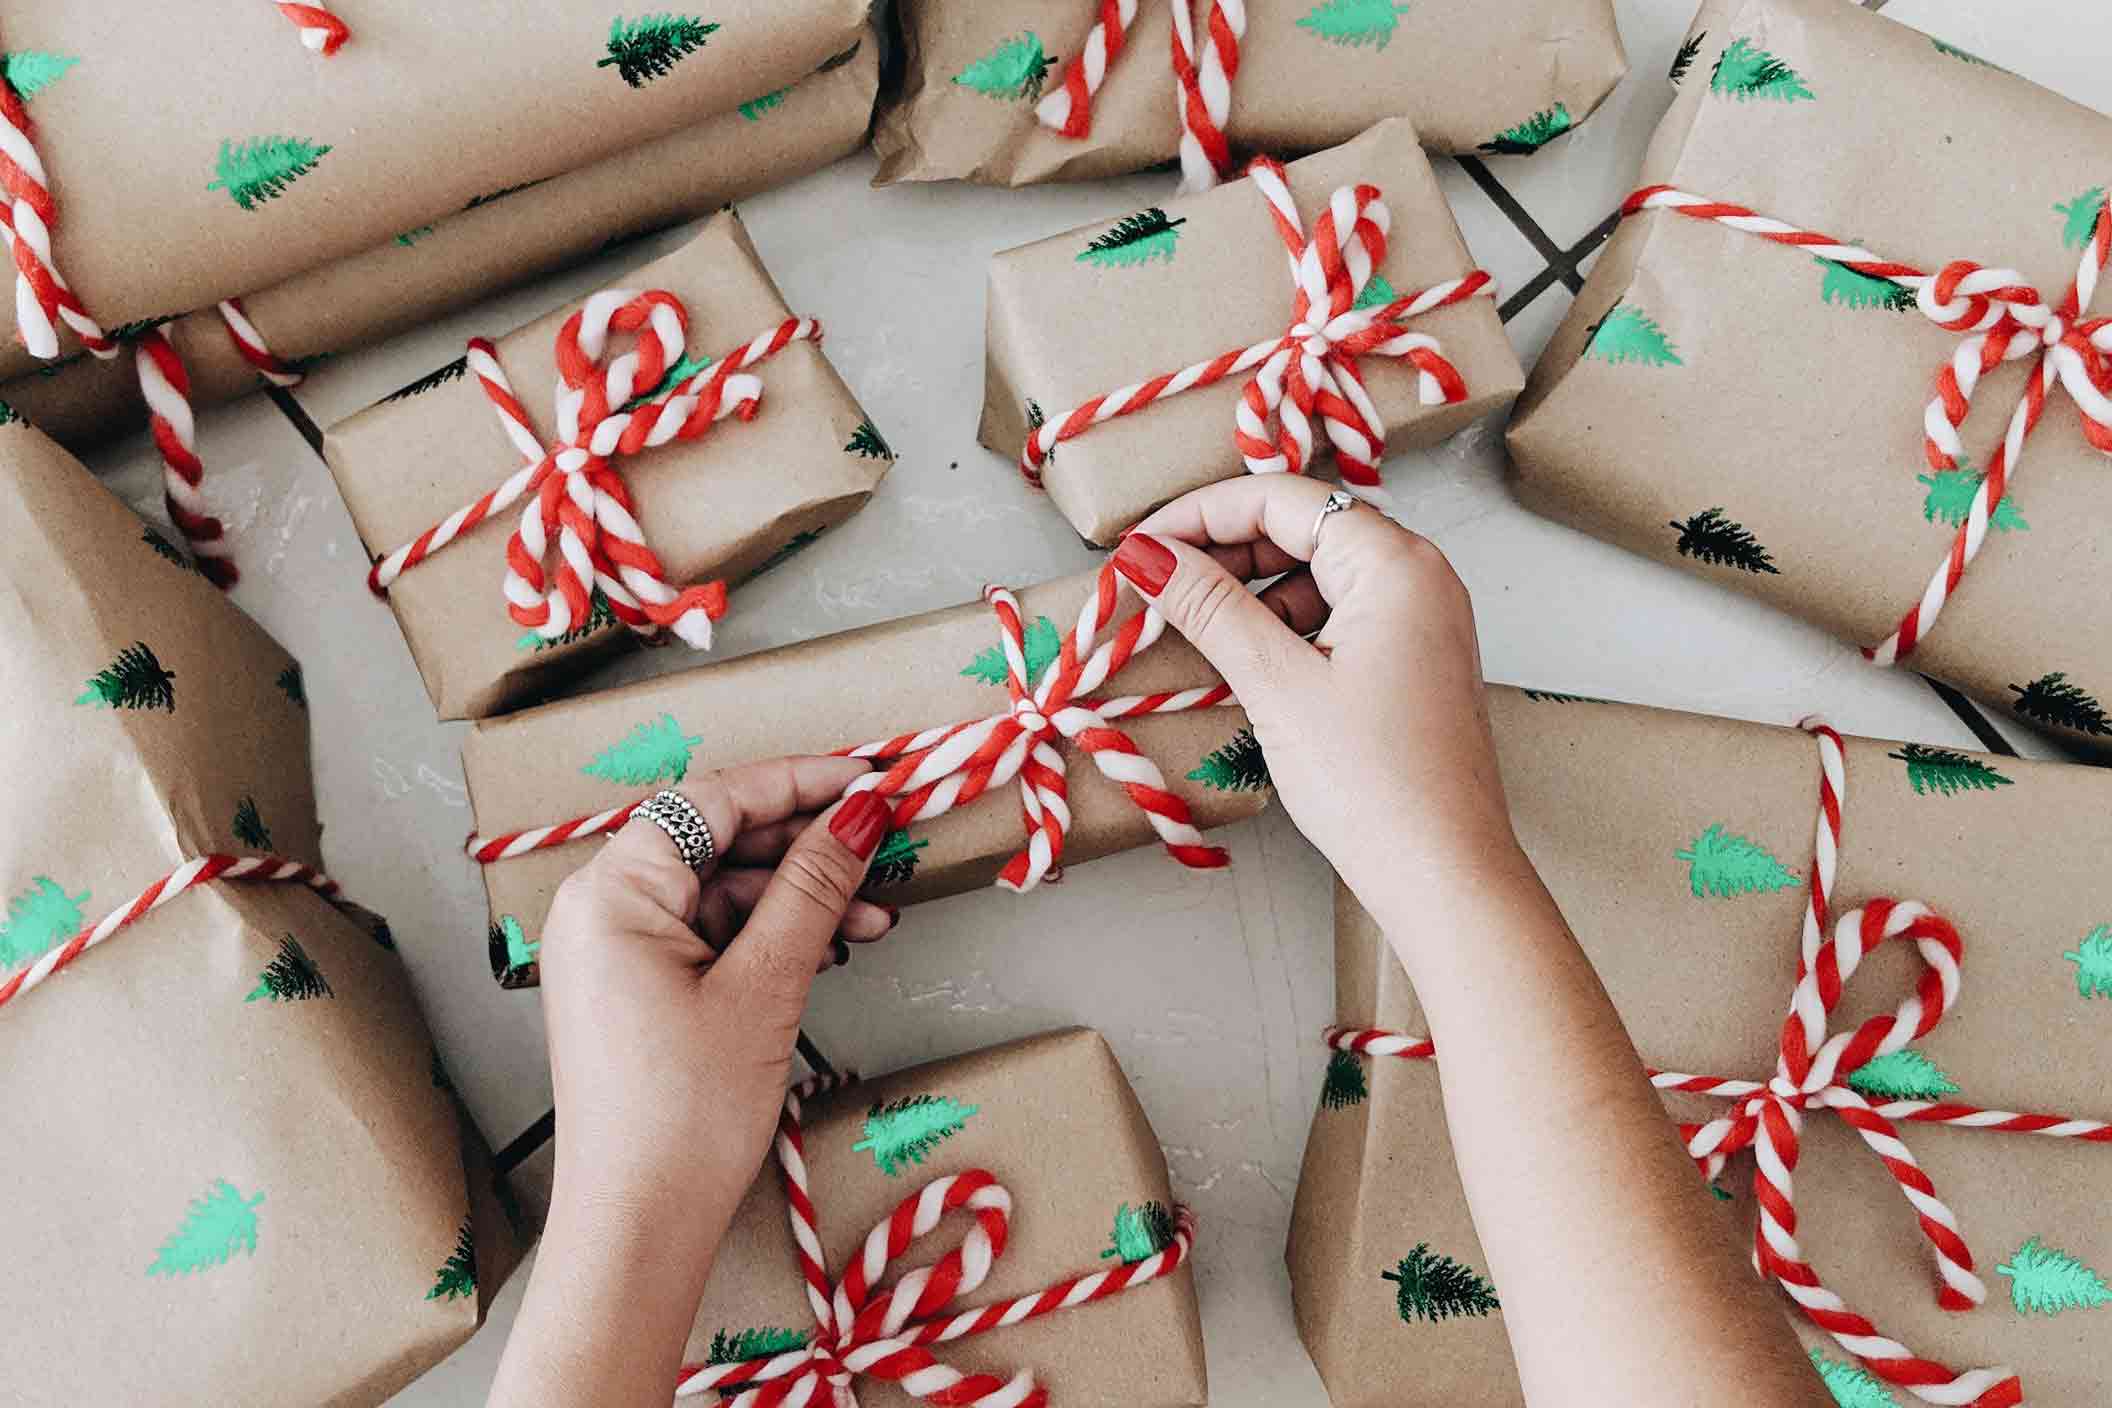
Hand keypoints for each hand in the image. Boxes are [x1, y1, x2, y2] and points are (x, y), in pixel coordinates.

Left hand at [538, 758, 895, 1250]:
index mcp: (612, 891)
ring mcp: (617, 951)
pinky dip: (772, 937)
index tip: (871, 778)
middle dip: (808, 845)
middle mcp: (602, 908)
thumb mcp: (765, 986)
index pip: (714, 800)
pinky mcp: (638, 990)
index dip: (799, 781)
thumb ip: (814, 888)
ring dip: (801, 897)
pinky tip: (833, 949)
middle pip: (719, 840)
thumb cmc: (684, 1113)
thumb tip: (860, 813)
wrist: (639, 1226)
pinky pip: (712, 935)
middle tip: (886, 846)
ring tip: (876, 917)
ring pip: (723, 891)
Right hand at [1111, 475, 1524, 931]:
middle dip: (1223, 550)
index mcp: (1395, 563)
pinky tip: (1241, 658)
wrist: (1444, 872)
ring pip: (1317, 572)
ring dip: (1250, 591)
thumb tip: (1146, 554)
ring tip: (1189, 626)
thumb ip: (1209, 607)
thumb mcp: (1277, 684)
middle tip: (1154, 585)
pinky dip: (1284, 625)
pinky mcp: (1412, 659)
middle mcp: (1419, 575)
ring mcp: (1421, 618)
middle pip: (1303, 526)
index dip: (1201, 514)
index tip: (1140, 546)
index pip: (1282, 499)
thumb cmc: (1373, 782)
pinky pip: (1338, 614)